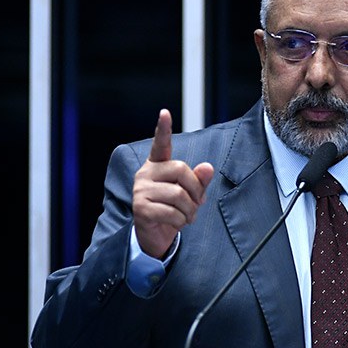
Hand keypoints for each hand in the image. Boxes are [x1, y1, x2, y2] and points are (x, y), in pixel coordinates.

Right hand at [132, 109, 214, 258]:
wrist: (155, 234)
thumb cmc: (174, 208)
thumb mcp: (191, 193)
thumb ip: (200, 180)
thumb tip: (207, 167)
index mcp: (158, 165)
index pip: (161, 144)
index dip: (163, 129)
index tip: (165, 113)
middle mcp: (146, 173)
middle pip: (181, 170)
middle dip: (195, 190)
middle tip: (196, 203)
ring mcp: (140, 190)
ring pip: (178, 195)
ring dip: (190, 210)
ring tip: (187, 216)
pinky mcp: (140, 208)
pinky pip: (172, 212)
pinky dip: (181, 221)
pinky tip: (176, 222)